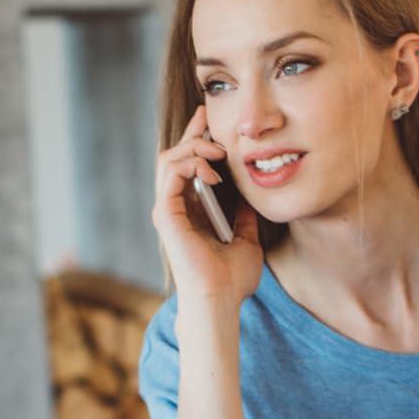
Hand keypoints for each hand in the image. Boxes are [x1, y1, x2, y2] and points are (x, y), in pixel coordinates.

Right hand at [152, 104, 262, 309]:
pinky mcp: (165, 214)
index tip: (212, 122)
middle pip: (176, 157)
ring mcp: (168, 210)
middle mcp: (175, 208)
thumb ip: (246, 220)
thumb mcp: (248, 242)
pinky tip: (213, 168)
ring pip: (170, 159)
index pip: (189, 168)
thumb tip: (252, 201)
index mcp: (191, 212)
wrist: (220, 300)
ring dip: (193, 146)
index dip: (198, 142)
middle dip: (193, 133)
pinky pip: (170, 173)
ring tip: (217, 149)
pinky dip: (189, 162)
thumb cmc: (232, 280)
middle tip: (210, 118)